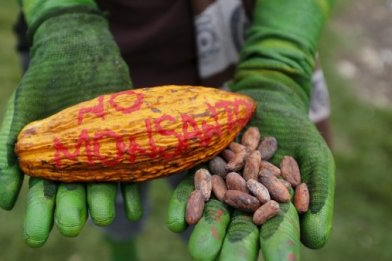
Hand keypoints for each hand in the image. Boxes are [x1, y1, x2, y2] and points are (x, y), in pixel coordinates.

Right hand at [0, 5, 141, 246]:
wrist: (75, 50)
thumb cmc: (41, 82)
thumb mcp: (18, 116)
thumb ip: (6, 157)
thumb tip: (4, 204)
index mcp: (49, 163)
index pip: (43, 196)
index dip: (39, 217)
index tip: (36, 237)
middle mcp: (76, 164)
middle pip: (74, 195)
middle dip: (73, 212)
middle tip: (74, 226)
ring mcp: (102, 153)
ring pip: (102, 185)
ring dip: (103, 202)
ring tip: (104, 216)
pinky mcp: (125, 142)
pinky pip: (130, 169)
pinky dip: (132, 189)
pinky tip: (133, 207)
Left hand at [167, 0, 333, 258]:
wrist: (267, 100)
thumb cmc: (296, 131)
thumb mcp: (314, 158)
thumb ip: (317, 195)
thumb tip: (316, 241)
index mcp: (273, 208)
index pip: (277, 233)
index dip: (278, 248)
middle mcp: (244, 204)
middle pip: (240, 229)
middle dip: (233, 247)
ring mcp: (220, 187)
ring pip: (213, 213)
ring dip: (206, 231)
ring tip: (199, 251)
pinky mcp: (201, 169)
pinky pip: (190, 189)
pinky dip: (185, 205)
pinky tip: (176, 221)